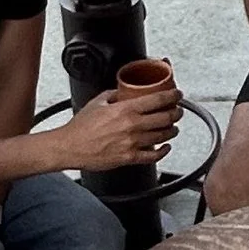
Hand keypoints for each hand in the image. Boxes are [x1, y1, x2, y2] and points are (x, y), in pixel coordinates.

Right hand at [63, 84, 181, 171]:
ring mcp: (133, 143)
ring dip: (172, 130)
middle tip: (178, 111)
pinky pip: (154, 156)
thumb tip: (124, 91)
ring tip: (173, 127)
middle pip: (166, 118)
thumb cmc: (81, 127)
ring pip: (163, 136)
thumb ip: (114, 95)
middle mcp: (132, 126)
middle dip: (177, 113)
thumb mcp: (98, 102)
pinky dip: (164, 151)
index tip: (177, 94)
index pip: (158, 100)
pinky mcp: (130, 158)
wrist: (70, 147)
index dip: (173, 96)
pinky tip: (165, 146)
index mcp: (125, 109)